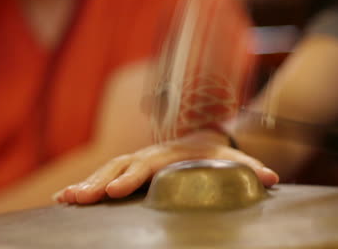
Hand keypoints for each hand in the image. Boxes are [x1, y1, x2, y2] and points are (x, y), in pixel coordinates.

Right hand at [54, 130, 278, 203]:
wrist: (203, 138)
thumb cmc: (216, 153)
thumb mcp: (234, 159)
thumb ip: (251, 168)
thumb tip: (273, 178)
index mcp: (172, 154)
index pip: (149, 164)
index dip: (133, 176)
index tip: (116, 191)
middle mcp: (150, 155)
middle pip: (121, 165)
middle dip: (99, 182)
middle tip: (79, 198)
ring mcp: (138, 159)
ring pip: (107, 168)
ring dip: (86, 183)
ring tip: (65, 200)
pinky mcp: (130, 167)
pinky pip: (104, 174)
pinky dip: (85, 184)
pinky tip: (65, 199)